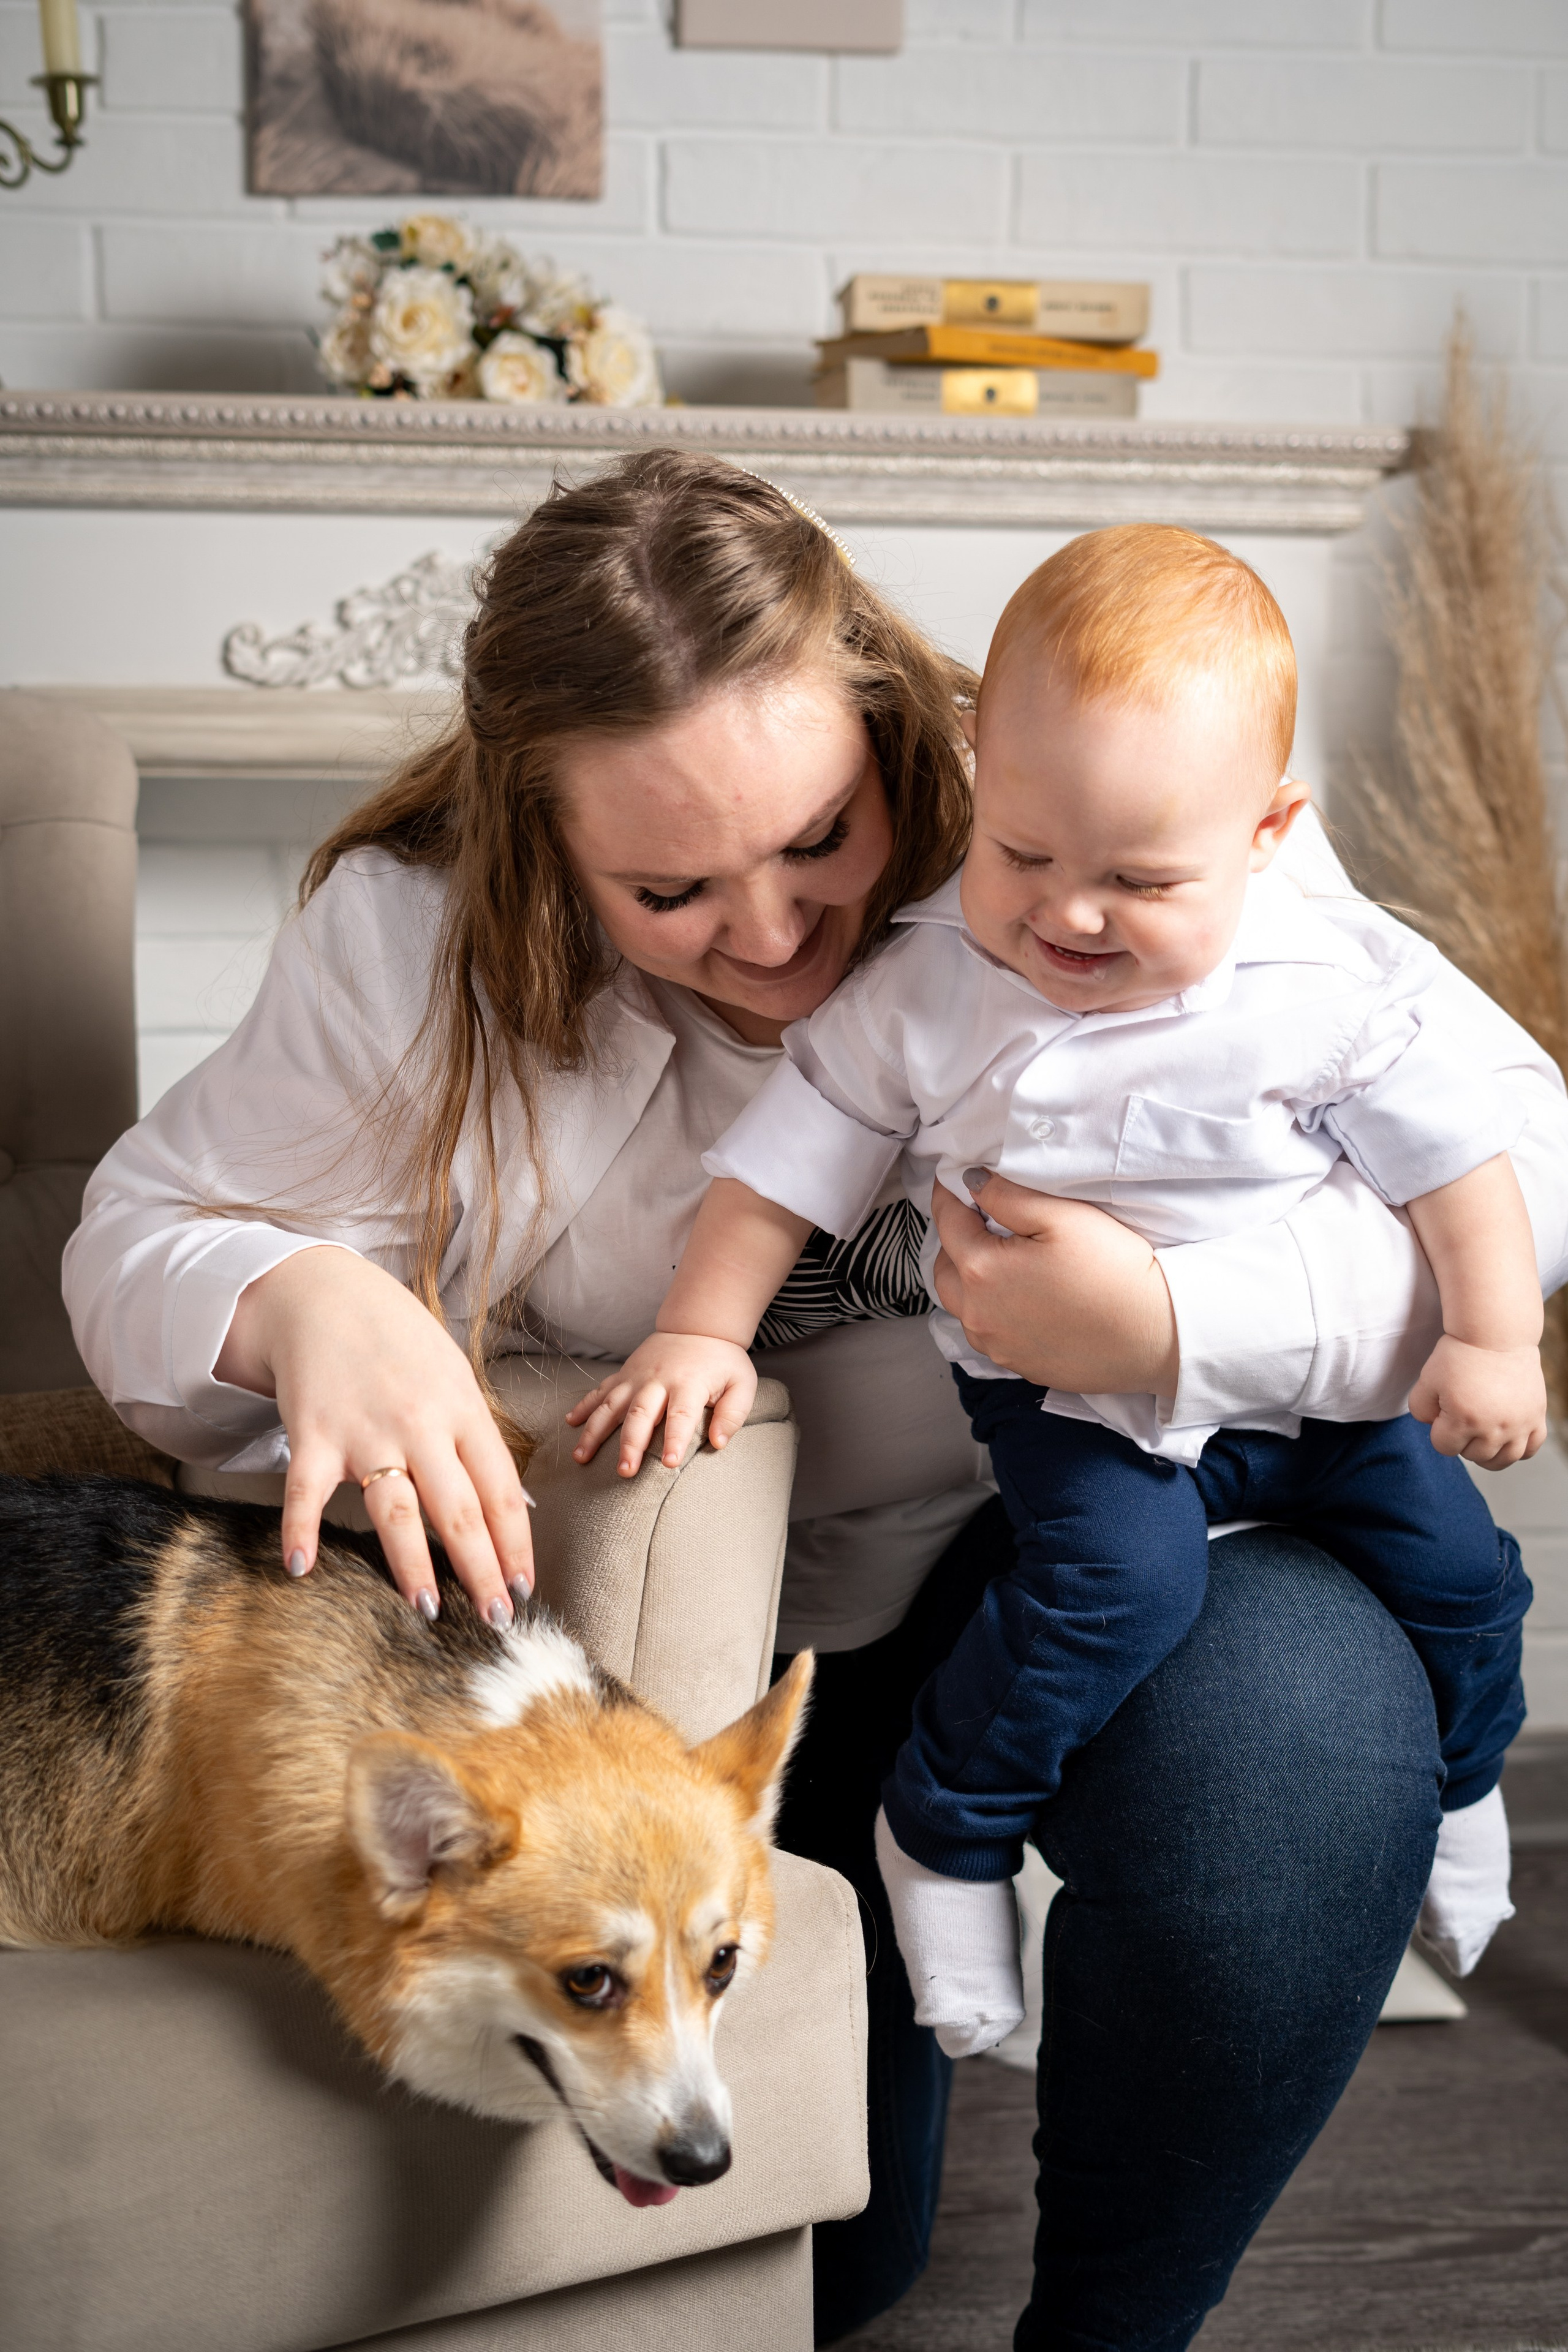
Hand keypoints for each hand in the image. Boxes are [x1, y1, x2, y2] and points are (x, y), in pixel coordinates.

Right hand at [216, 1247, 534, 1622]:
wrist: (325, 1293)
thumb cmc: (398, 1342)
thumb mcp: (454, 1378)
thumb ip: (479, 1440)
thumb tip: (516, 1506)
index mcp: (463, 1410)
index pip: (501, 1490)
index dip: (517, 1545)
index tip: (527, 1588)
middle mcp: (420, 1424)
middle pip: (459, 1510)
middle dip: (482, 1570)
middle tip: (496, 1619)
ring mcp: (365, 1430)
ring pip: (395, 1509)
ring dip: (412, 1565)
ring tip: (427, 1610)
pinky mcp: (313, 1432)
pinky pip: (306, 1489)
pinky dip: (300, 1528)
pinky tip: (300, 1568)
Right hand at [566, 1333, 757, 1476]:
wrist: (698, 1325)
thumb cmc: (722, 1362)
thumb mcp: (741, 1384)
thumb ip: (733, 1414)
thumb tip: (719, 1443)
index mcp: (689, 1383)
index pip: (681, 1415)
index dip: (676, 1440)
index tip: (669, 1464)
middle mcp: (658, 1380)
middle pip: (641, 1414)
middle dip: (631, 1444)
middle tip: (625, 1471)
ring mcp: (636, 1377)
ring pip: (611, 1405)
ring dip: (595, 1431)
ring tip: (581, 1457)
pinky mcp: (624, 1374)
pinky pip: (600, 1391)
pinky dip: (584, 1406)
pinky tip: (571, 1423)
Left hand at [930, 1176, 1178, 1396]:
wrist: (1157, 1336)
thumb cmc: (1115, 1273)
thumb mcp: (1062, 1217)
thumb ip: (1008, 1196)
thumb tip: (972, 1182)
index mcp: (982, 1272)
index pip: (948, 1222)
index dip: (949, 1195)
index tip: (955, 1179)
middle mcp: (978, 1315)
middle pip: (943, 1269)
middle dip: (953, 1240)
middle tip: (976, 1219)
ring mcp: (997, 1346)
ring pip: (962, 1306)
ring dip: (967, 1279)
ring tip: (995, 1258)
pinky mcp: (1019, 1365)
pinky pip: (988, 1332)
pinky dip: (990, 1309)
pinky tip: (1019, 1297)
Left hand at [1408, 1333, 1547, 1468]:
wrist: (1496, 1334)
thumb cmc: (1459, 1355)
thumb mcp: (1427, 1380)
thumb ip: (1420, 1409)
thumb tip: (1432, 1425)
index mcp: (1464, 1419)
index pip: (1444, 1448)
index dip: (1439, 1431)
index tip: (1444, 1412)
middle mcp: (1494, 1427)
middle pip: (1473, 1456)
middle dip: (1462, 1440)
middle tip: (1462, 1418)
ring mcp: (1519, 1424)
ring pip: (1504, 1460)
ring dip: (1489, 1452)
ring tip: (1482, 1435)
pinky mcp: (1537, 1416)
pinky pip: (1532, 1448)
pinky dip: (1519, 1449)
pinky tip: (1507, 1438)